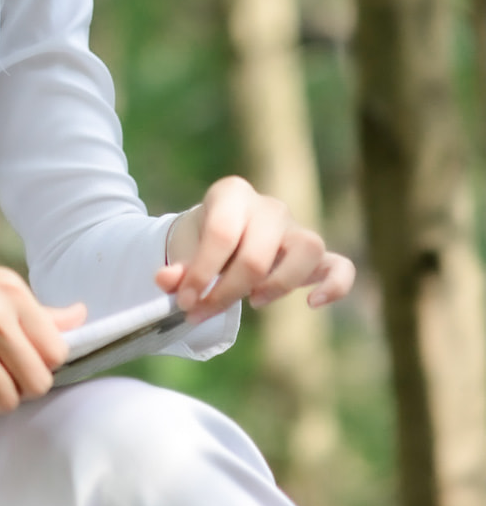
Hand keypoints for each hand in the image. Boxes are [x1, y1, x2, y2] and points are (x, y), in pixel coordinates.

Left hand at [156, 175, 354, 320]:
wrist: (220, 235)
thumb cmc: (202, 240)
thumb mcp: (183, 248)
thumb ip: (176, 267)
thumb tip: (166, 281)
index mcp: (232, 193)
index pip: (222, 233)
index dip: (201, 272)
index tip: (185, 301)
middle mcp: (268, 206)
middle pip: (257, 252)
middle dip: (227, 290)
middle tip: (203, 311)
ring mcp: (296, 228)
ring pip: (306, 250)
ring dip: (278, 284)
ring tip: (253, 301)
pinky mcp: (315, 255)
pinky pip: (339, 266)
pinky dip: (334, 285)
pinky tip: (313, 303)